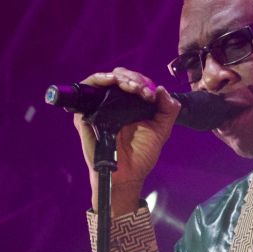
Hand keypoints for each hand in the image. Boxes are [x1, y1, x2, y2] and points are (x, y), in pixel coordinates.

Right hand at [74, 68, 180, 215]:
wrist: (128, 174)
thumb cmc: (142, 154)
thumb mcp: (162, 129)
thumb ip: (168, 109)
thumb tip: (161, 89)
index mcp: (131, 105)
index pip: (133, 81)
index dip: (142, 81)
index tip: (151, 94)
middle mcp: (113, 104)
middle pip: (118, 77)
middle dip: (133, 79)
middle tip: (142, 90)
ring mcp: (98, 108)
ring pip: (103, 80)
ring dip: (119, 77)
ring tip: (131, 86)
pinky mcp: (85, 115)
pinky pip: (86, 91)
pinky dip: (98, 80)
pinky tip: (111, 81)